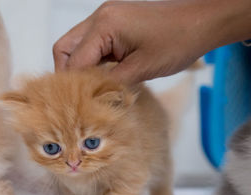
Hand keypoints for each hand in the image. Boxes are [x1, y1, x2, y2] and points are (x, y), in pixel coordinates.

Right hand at [53, 0, 250, 84]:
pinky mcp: (114, 22)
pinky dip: (91, 59)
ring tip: (90, 87)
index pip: (74, 61)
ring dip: (79, 66)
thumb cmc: (178, 41)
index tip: (76, 105)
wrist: (202, 20)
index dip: (73, 86)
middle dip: (67, 73)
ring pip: (75, 45)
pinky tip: (101, 75)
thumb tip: (90, 98)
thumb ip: (110, 83)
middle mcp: (100, 17)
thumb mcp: (141, 69)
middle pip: (64, 48)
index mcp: (104, 25)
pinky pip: (91, 42)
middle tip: (77, 95)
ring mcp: (106, 17)